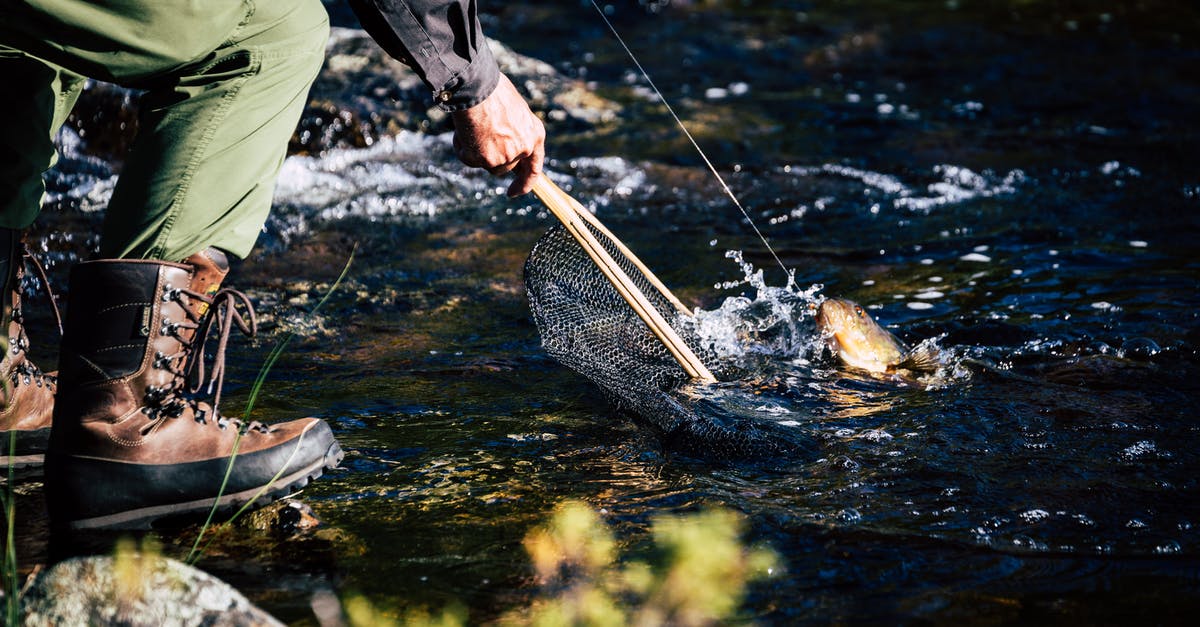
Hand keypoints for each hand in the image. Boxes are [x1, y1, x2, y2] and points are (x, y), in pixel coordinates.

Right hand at [451, 74, 545, 196]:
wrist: (477, 87)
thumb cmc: (493, 91)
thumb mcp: (514, 111)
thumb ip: (513, 131)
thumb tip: (502, 142)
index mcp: (534, 135)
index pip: (534, 169)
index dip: (524, 183)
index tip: (513, 192)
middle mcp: (522, 149)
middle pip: (506, 167)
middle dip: (491, 158)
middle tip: (476, 142)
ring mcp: (504, 157)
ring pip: (486, 164)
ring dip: (476, 150)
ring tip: (470, 127)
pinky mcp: (484, 160)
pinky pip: (468, 158)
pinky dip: (462, 147)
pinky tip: (462, 130)